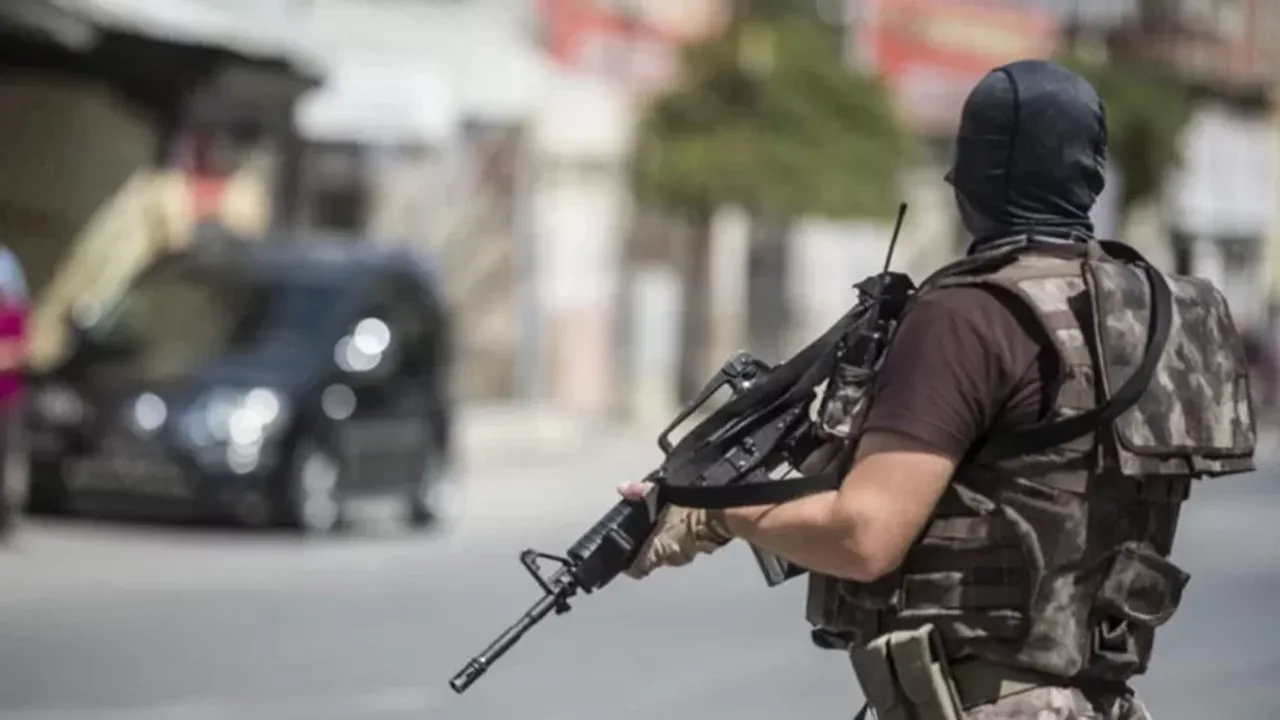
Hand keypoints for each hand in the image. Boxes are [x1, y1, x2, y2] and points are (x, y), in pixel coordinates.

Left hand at [617, 481, 733, 578]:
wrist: (722, 513)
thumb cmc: (688, 508)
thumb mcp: (660, 496)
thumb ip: (640, 493)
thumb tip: (622, 488)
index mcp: (656, 549)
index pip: (637, 568)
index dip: (628, 564)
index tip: (623, 556)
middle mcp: (670, 558)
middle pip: (653, 560)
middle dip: (647, 548)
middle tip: (641, 534)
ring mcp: (687, 555)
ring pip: (669, 554)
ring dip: (664, 544)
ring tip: (660, 527)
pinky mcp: (701, 549)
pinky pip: (683, 547)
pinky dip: (679, 539)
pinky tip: (679, 525)